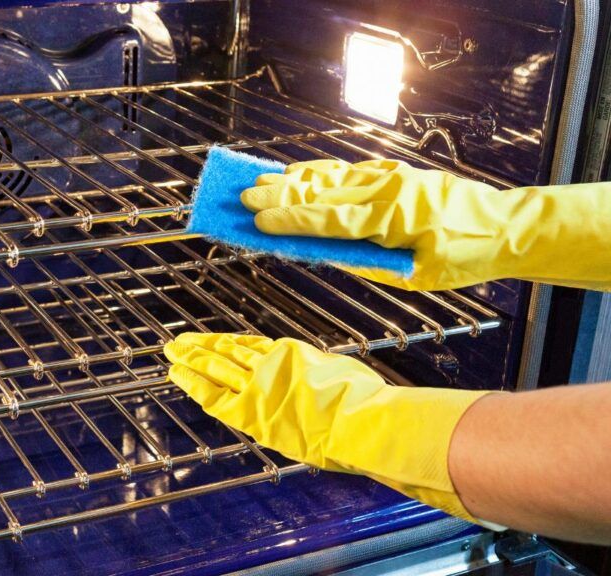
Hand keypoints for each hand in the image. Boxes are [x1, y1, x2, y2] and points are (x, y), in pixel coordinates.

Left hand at [164, 332, 490, 521]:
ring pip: (216, 368)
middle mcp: (270, 366)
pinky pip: (214, 396)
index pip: (252, 346)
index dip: (229, 343)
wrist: (361, 419)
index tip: (215, 340)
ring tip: (171, 353)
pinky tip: (177, 376)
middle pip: (227, 352)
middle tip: (178, 342)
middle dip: (201, 348)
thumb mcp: (342, 373)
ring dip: (190, 359)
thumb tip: (325, 378)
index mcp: (293, 354)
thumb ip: (323, 373)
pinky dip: (193, 384)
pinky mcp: (250, 412)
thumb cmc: (364, 401)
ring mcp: (258, 387)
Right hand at [240, 159, 610, 290]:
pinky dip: (318, 175)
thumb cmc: (463, 256)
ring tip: (259, 183)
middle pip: (321, 190)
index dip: (290, 221)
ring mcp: (390, 176)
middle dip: (280, 195)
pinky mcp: (394, 173)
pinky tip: (296, 177)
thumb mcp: (412, 274)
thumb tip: (324, 253)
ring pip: (331, 176)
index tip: (257, 222)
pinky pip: (347, 173)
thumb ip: (366, 262)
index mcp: (392, 217)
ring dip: (293, 180)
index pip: (328, 218)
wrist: (505, 226)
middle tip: (243, 197)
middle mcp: (387, 189)